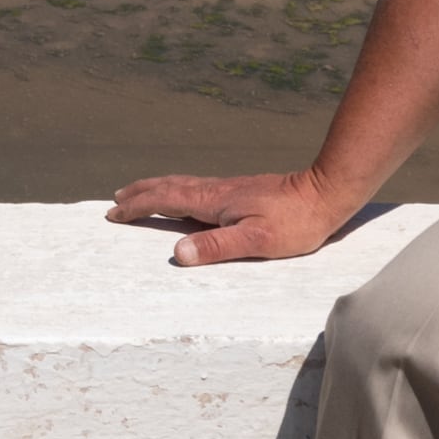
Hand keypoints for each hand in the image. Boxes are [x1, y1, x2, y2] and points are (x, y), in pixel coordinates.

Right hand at [108, 168, 353, 268]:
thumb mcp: (256, 240)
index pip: (164, 200)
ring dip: (156, 189)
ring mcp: (228, 188)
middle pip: (168, 186)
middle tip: (116, 199)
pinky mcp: (241, 191)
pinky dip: (177, 190)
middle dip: (140, 193)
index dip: (136, 206)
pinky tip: (186, 198)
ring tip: (141, 193)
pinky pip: (196, 188)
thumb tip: (178, 254)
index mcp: (212, 201)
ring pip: (182, 184)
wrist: (325, 194)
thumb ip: (217, 247)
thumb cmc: (295, 222)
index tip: (113, 213)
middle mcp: (215, 190)